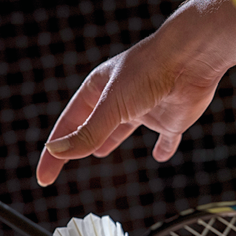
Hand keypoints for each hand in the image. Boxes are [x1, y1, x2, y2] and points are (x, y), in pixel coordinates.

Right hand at [36, 38, 219, 185]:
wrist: (190, 59)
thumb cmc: (148, 72)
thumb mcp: (112, 105)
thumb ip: (88, 133)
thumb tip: (57, 152)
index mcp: (97, 90)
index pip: (67, 125)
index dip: (54, 152)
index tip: (44, 177)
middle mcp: (119, 98)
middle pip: (91, 126)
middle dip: (77, 142)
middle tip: (63, 158)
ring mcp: (146, 108)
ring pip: (122, 129)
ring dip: (111, 140)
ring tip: (99, 152)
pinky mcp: (172, 118)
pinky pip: (166, 137)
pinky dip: (164, 147)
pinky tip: (161, 156)